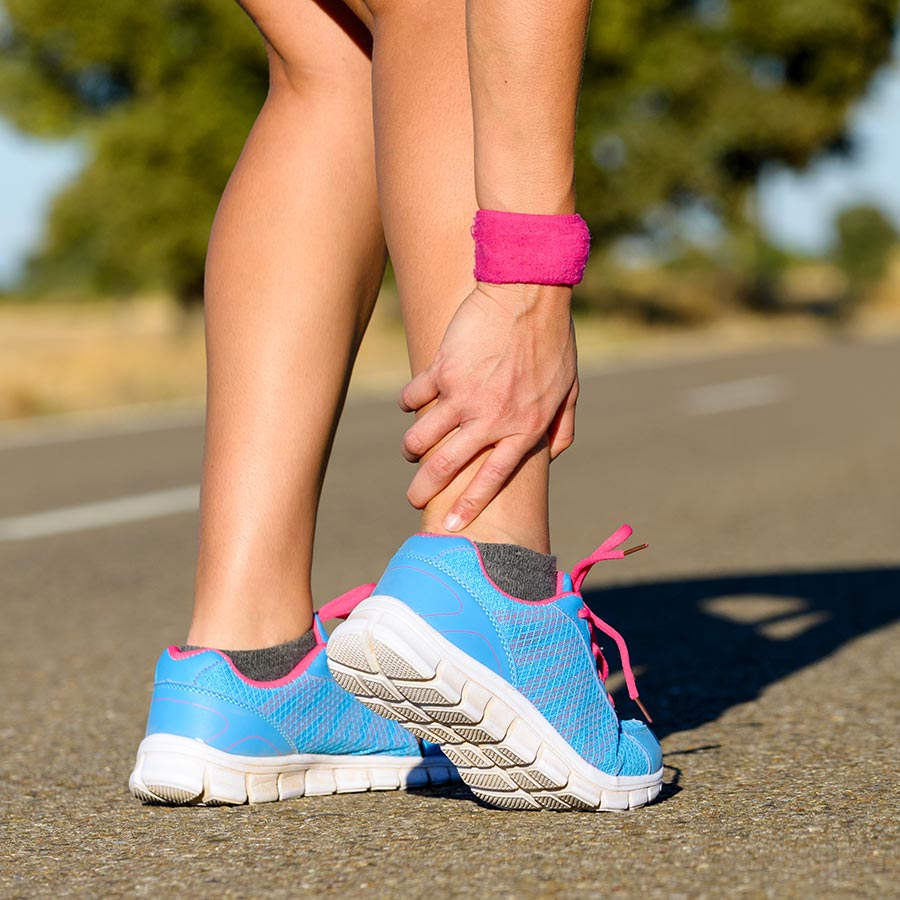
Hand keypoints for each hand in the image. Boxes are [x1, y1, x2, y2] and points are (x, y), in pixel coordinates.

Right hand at [400, 282, 578, 530]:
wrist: (528, 293)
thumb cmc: (553, 340)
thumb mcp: (570, 389)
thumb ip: (562, 428)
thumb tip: (551, 456)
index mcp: (524, 428)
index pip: (492, 478)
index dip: (469, 504)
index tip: (451, 525)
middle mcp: (491, 418)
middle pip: (448, 467)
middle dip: (425, 490)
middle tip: (415, 500)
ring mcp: (464, 395)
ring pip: (422, 438)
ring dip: (412, 449)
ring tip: (411, 451)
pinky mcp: (443, 370)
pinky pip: (414, 396)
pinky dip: (408, 402)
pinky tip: (409, 403)